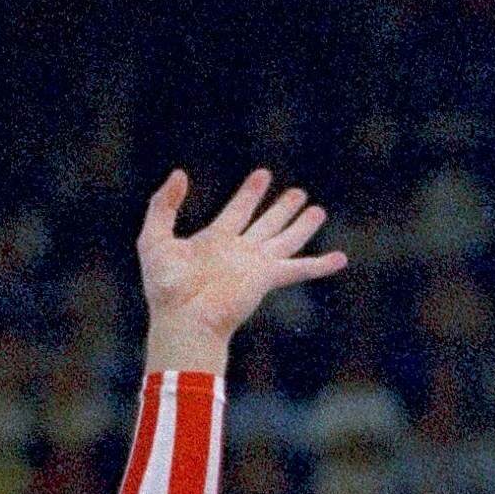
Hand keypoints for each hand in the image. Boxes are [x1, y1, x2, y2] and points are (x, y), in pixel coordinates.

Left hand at [139, 168, 346, 373]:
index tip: (263, 176)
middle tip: (298, 193)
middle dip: (281, 208)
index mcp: (214, 242)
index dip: (250, 193)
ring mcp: (254, 266)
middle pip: (266, 224)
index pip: (237, 211)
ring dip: (301, 225)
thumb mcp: (153, 238)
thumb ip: (162, 205)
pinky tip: (341, 260)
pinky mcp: (266, 277)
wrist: (184, 318)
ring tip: (318, 211)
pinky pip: (300, 268)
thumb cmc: (165, 287)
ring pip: (285, 239)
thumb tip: (181, 175)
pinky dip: (321, 265)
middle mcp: (238, 252)